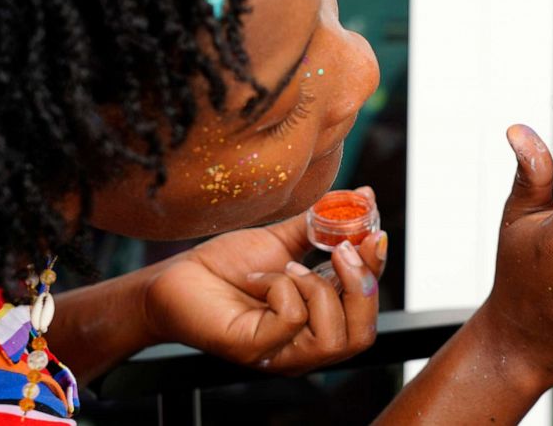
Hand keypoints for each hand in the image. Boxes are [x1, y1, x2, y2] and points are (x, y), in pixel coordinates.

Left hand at [141, 187, 386, 374]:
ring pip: (333, 337)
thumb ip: (324, 227)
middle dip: (361, 287)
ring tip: (288, 268)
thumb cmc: (229, 266)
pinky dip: (282, 288)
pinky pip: (291, 321)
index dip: (376, 272)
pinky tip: (259, 279)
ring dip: (318, 289)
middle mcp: (305, 348)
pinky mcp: (253, 350)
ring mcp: (280, 355)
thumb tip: (363, 196)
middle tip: (342, 249)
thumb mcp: (285, 242)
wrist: (176, 277)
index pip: (367, 311)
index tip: (375, 233)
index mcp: (319, 324)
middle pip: (362, 336)